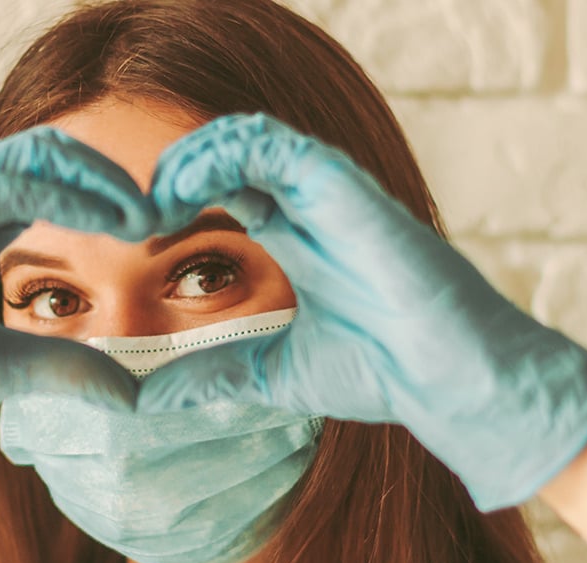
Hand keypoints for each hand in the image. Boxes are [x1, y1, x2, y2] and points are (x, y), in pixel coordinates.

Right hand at [0, 127, 149, 504]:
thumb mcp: (0, 368)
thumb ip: (62, 368)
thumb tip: (130, 393)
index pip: (55, 183)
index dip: (109, 197)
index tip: (158, 228)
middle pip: (51, 155)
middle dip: (112, 177)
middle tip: (162, 213)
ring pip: (32, 153)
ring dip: (97, 177)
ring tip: (144, 215)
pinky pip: (0, 182)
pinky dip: (60, 191)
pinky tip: (104, 220)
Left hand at [145, 113, 586, 510]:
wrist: (447, 381)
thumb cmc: (382, 374)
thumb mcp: (272, 373)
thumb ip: (211, 376)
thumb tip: (146, 401)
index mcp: (295, 235)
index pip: (225, 188)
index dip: (178, 199)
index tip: (140, 234)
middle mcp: (308, 205)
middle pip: (228, 154)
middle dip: (176, 172)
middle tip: (139, 213)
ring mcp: (325, 190)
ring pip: (244, 137)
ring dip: (190, 158)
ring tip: (156, 199)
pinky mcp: (340, 184)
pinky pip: (269, 144)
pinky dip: (217, 155)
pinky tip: (183, 192)